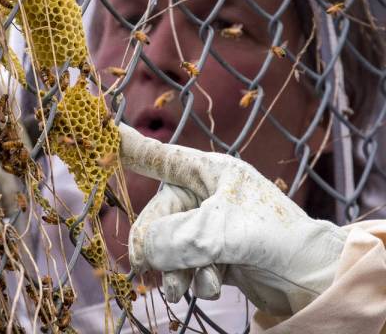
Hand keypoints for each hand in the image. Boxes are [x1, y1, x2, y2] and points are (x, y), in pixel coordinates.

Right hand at [119, 124, 346, 316]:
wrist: (314, 278)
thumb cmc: (274, 238)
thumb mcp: (220, 233)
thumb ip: (172, 239)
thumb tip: (142, 253)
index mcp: (209, 171)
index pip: (159, 156)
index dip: (128, 146)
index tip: (103, 130)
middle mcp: (206, 195)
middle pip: (158, 215)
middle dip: (158, 245)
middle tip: (147, 268)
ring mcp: (210, 225)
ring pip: (169, 244)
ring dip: (177, 268)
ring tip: (190, 287)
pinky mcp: (216, 253)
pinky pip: (185, 262)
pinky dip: (194, 277)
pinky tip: (213, 284)